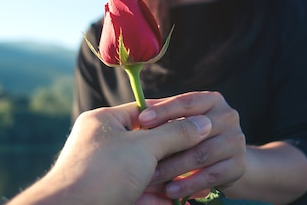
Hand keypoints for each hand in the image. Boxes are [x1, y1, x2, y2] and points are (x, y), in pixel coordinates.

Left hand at [7, 102, 211, 204]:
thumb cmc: (104, 172)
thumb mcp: (144, 147)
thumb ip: (176, 133)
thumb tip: (204, 124)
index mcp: (105, 122)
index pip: (144, 112)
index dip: (172, 117)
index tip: (197, 123)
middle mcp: (102, 143)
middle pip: (146, 144)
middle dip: (172, 154)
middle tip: (197, 155)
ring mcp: (105, 171)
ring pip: (144, 171)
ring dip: (167, 179)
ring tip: (191, 182)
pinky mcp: (109, 195)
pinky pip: (137, 192)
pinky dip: (156, 198)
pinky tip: (176, 201)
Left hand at [139, 91, 246, 199]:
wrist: (224, 167)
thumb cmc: (191, 140)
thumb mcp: (179, 123)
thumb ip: (166, 118)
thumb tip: (143, 106)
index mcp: (212, 100)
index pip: (187, 102)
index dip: (164, 111)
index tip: (143, 120)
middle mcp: (228, 116)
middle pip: (194, 131)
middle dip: (165, 145)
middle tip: (142, 156)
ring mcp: (236, 141)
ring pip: (200, 154)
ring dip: (173, 169)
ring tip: (151, 179)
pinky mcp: (238, 166)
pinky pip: (210, 176)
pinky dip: (188, 185)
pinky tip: (170, 191)